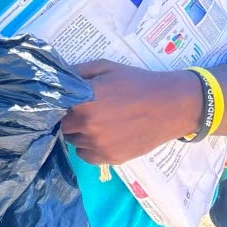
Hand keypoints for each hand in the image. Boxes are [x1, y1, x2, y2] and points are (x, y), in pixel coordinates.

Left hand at [61, 60, 201, 164]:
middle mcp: (87, 124)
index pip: (54, 107)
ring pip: (72, 141)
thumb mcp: (105, 67)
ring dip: (78, 133)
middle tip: (82, 111)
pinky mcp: (111, 158)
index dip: (57, 104)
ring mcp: (99, 144)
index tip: (65, 102)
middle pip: (62, 125)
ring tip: (96, 123)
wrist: (173, 105)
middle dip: (68, 118)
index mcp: (83, 100)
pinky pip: (85, 156)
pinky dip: (88, 148)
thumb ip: (76, 72)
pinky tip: (101, 137)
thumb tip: (54, 79)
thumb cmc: (137, 83)